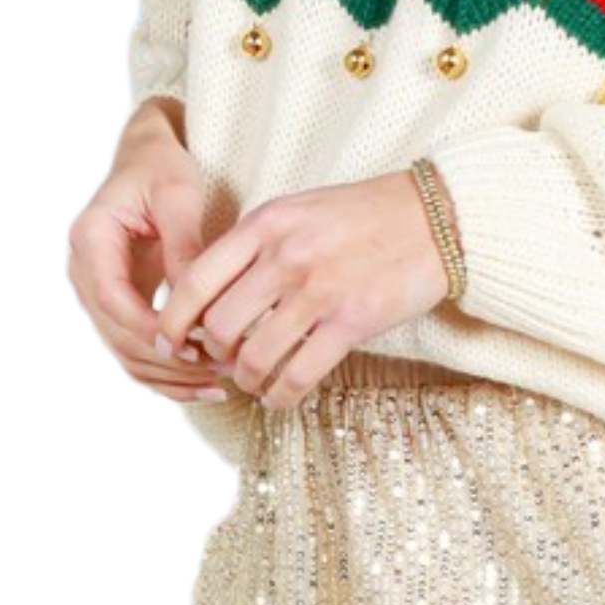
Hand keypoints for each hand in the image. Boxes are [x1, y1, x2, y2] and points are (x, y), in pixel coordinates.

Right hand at [67, 98, 228, 405]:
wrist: (149, 155)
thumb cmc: (163, 166)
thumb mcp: (179, 195)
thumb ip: (184, 246)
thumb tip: (196, 304)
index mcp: (91, 239)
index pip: (113, 299)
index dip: (150, 330)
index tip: (193, 348)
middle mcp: (84, 270)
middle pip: (116, 334)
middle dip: (166, 361)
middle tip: (218, 372)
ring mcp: (98, 289)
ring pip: (124, 350)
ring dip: (167, 375)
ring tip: (218, 385)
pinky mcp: (119, 301)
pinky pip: (135, 345)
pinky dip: (165, 369)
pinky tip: (202, 382)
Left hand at [155, 169, 456, 412]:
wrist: (435, 217)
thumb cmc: (364, 214)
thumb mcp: (299, 209)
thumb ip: (255, 243)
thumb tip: (211, 294)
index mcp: (266, 223)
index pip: (194, 280)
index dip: (172, 320)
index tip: (169, 340)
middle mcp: (286, 256)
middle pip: (218, 327)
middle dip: (213, 354)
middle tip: (224, 359)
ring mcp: (319, 291)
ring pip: (254, 358)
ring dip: (247, 379)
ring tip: (254, 380)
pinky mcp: (351, 322)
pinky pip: (297, 376)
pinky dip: (280, 396)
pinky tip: (281, 394)